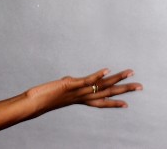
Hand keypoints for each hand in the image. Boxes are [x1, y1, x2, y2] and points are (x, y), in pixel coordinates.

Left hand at [25, 68, 141, 115]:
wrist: (34, 103)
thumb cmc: (43, 97)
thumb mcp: (60, 90)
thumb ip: (68, 85)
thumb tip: (71, 79)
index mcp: (80, 100)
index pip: (101, 103)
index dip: (114, 104)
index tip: (127, 104)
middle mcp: (82, 97)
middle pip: (107, 94)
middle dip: (124, 90)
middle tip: (140, 86)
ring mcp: (78, 91)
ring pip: (102, 85)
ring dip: (117, 78)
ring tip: (129, 73)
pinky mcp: (70, 84)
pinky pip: (87, 80)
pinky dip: (97, 75)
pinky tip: (106, 70)